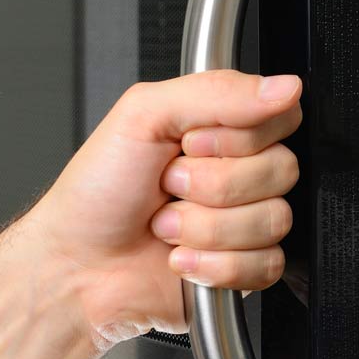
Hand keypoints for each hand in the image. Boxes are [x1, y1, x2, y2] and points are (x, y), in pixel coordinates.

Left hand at [15, 70, 301, 348]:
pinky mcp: (245, 270)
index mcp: (222, 129)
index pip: (281, 117)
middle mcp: (240, 173)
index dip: (237, 136)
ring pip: (273, 219)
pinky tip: (182, 258)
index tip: (189, 143)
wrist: (75, 266)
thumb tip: (284, 88)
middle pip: (281, 169)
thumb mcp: (143, 114)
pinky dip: (214, 265)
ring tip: (166, 226)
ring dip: (205, 228)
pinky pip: (266, 264)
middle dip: (212, 185)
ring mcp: (245, 223)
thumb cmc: (96, 192)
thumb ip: (217, 91)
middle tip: (168, 186)